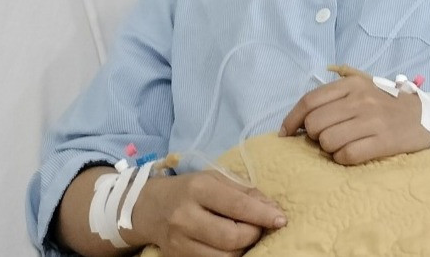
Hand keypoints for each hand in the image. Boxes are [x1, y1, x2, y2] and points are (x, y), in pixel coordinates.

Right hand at [133, 170, 285, 256]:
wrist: (149, 207)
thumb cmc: (188, 189)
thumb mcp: (214, 180)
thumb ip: (245, 192)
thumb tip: (273, 209)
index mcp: (198, 189)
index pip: (237, 206)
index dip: (263, 215)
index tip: (281, 220)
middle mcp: (186, 216)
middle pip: (232, 237)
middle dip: (253, 234)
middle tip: (258, 227)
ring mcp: (179, 241)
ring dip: (243, 249)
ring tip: (244, 237)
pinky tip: (230, 247)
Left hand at [278, 66, 429, 164]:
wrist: (428, 117)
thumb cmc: (388, 104)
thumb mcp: (364, 86)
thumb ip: (334, 92)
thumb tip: (301, 114)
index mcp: (352, 84)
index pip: (309, 101)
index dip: (292, 119)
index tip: (286, 133)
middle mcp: (361, 100)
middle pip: (314, 124)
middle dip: (313, 136)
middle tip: (325, 137)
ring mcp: (372, 121)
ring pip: (327, 141)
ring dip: (328, 148)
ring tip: (341, 145)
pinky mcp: (382, 142)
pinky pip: (346, 156)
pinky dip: (343, 159)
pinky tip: (351, 154)